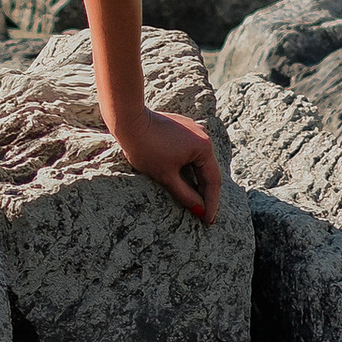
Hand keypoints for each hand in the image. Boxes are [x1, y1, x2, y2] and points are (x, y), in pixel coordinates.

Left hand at [111, 102, 221, 223]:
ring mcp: (193, 131)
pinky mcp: (182, 129)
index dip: (211, 203)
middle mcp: (203, 136)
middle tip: (205, 215)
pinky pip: (191, 154)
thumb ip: (185, 195)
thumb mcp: (166, 176)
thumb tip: (200, 209)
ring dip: (198, 181)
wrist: (128, 121)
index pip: (213, 181)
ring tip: (197, 201)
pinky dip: (189, 168)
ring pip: (199, 162)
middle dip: (206, 194)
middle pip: (208, 171)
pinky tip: (186, 180)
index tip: (208, 220)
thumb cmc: (146, 147)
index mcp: (204, 147)